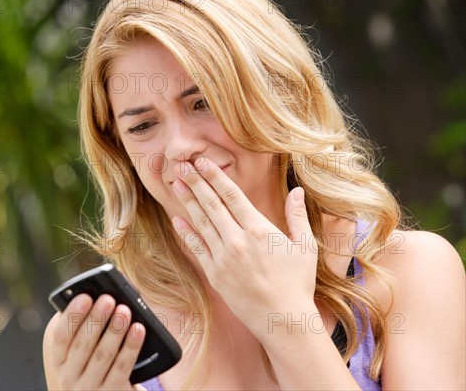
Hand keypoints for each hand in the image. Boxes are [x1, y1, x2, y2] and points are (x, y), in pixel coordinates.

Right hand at [43, 294, 146, 390]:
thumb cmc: (97, 367)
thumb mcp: (85, 353)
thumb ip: (87, 327)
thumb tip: (104, 296)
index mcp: (60, 361)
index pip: (60, 337)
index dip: (72, 315)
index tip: (85, 297)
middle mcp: (70, 377)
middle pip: (82, 345)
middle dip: (96, 319)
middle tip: (109, 300)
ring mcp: (90, 389)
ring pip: (102, 355)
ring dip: (115, 330)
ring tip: (125, 311)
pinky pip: (122, 368)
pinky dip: (130, 346)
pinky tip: (138, 330)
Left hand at [171, 158, 317, 334]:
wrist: (283, 320)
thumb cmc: (297, 284)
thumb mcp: (305, 246)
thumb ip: (298, 216)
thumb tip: (297, 191)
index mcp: (259, 229)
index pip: (232, 195)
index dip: (214, 176)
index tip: (202, 162)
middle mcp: (237, 240)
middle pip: (212, 204)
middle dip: (196, 182)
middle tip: (182, 165)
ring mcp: (223, 257)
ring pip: (202, 223)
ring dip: (188, 202)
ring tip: (177, 184)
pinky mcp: (215, 274)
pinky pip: (197, 248)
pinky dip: (186, 233)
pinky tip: (177, 220)